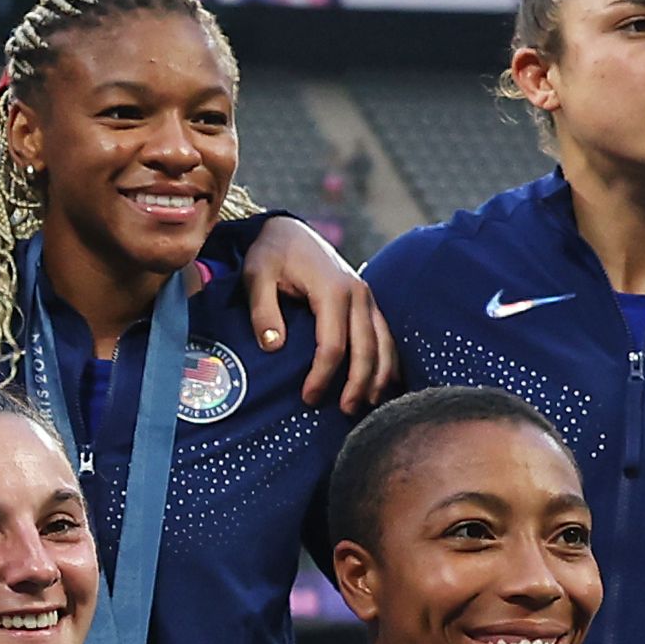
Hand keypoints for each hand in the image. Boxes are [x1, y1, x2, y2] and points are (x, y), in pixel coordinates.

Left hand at [237, 214, 394, 409]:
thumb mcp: (256, 276)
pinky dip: (388, 359)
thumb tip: (273, 346)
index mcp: (332, 290)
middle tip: (345, 412)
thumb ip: (263, 310)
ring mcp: (367, 296)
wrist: (288, 231)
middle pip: (366, 348)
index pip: (333, 344)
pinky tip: (384, 382)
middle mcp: (357, 293)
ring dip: (379, 375)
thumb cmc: (270, 255)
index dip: (323, 375)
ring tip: (368, 404)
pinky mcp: (368, 301)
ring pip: (384, 342)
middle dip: (358, 383)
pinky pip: (385, 334)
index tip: (308, 398)